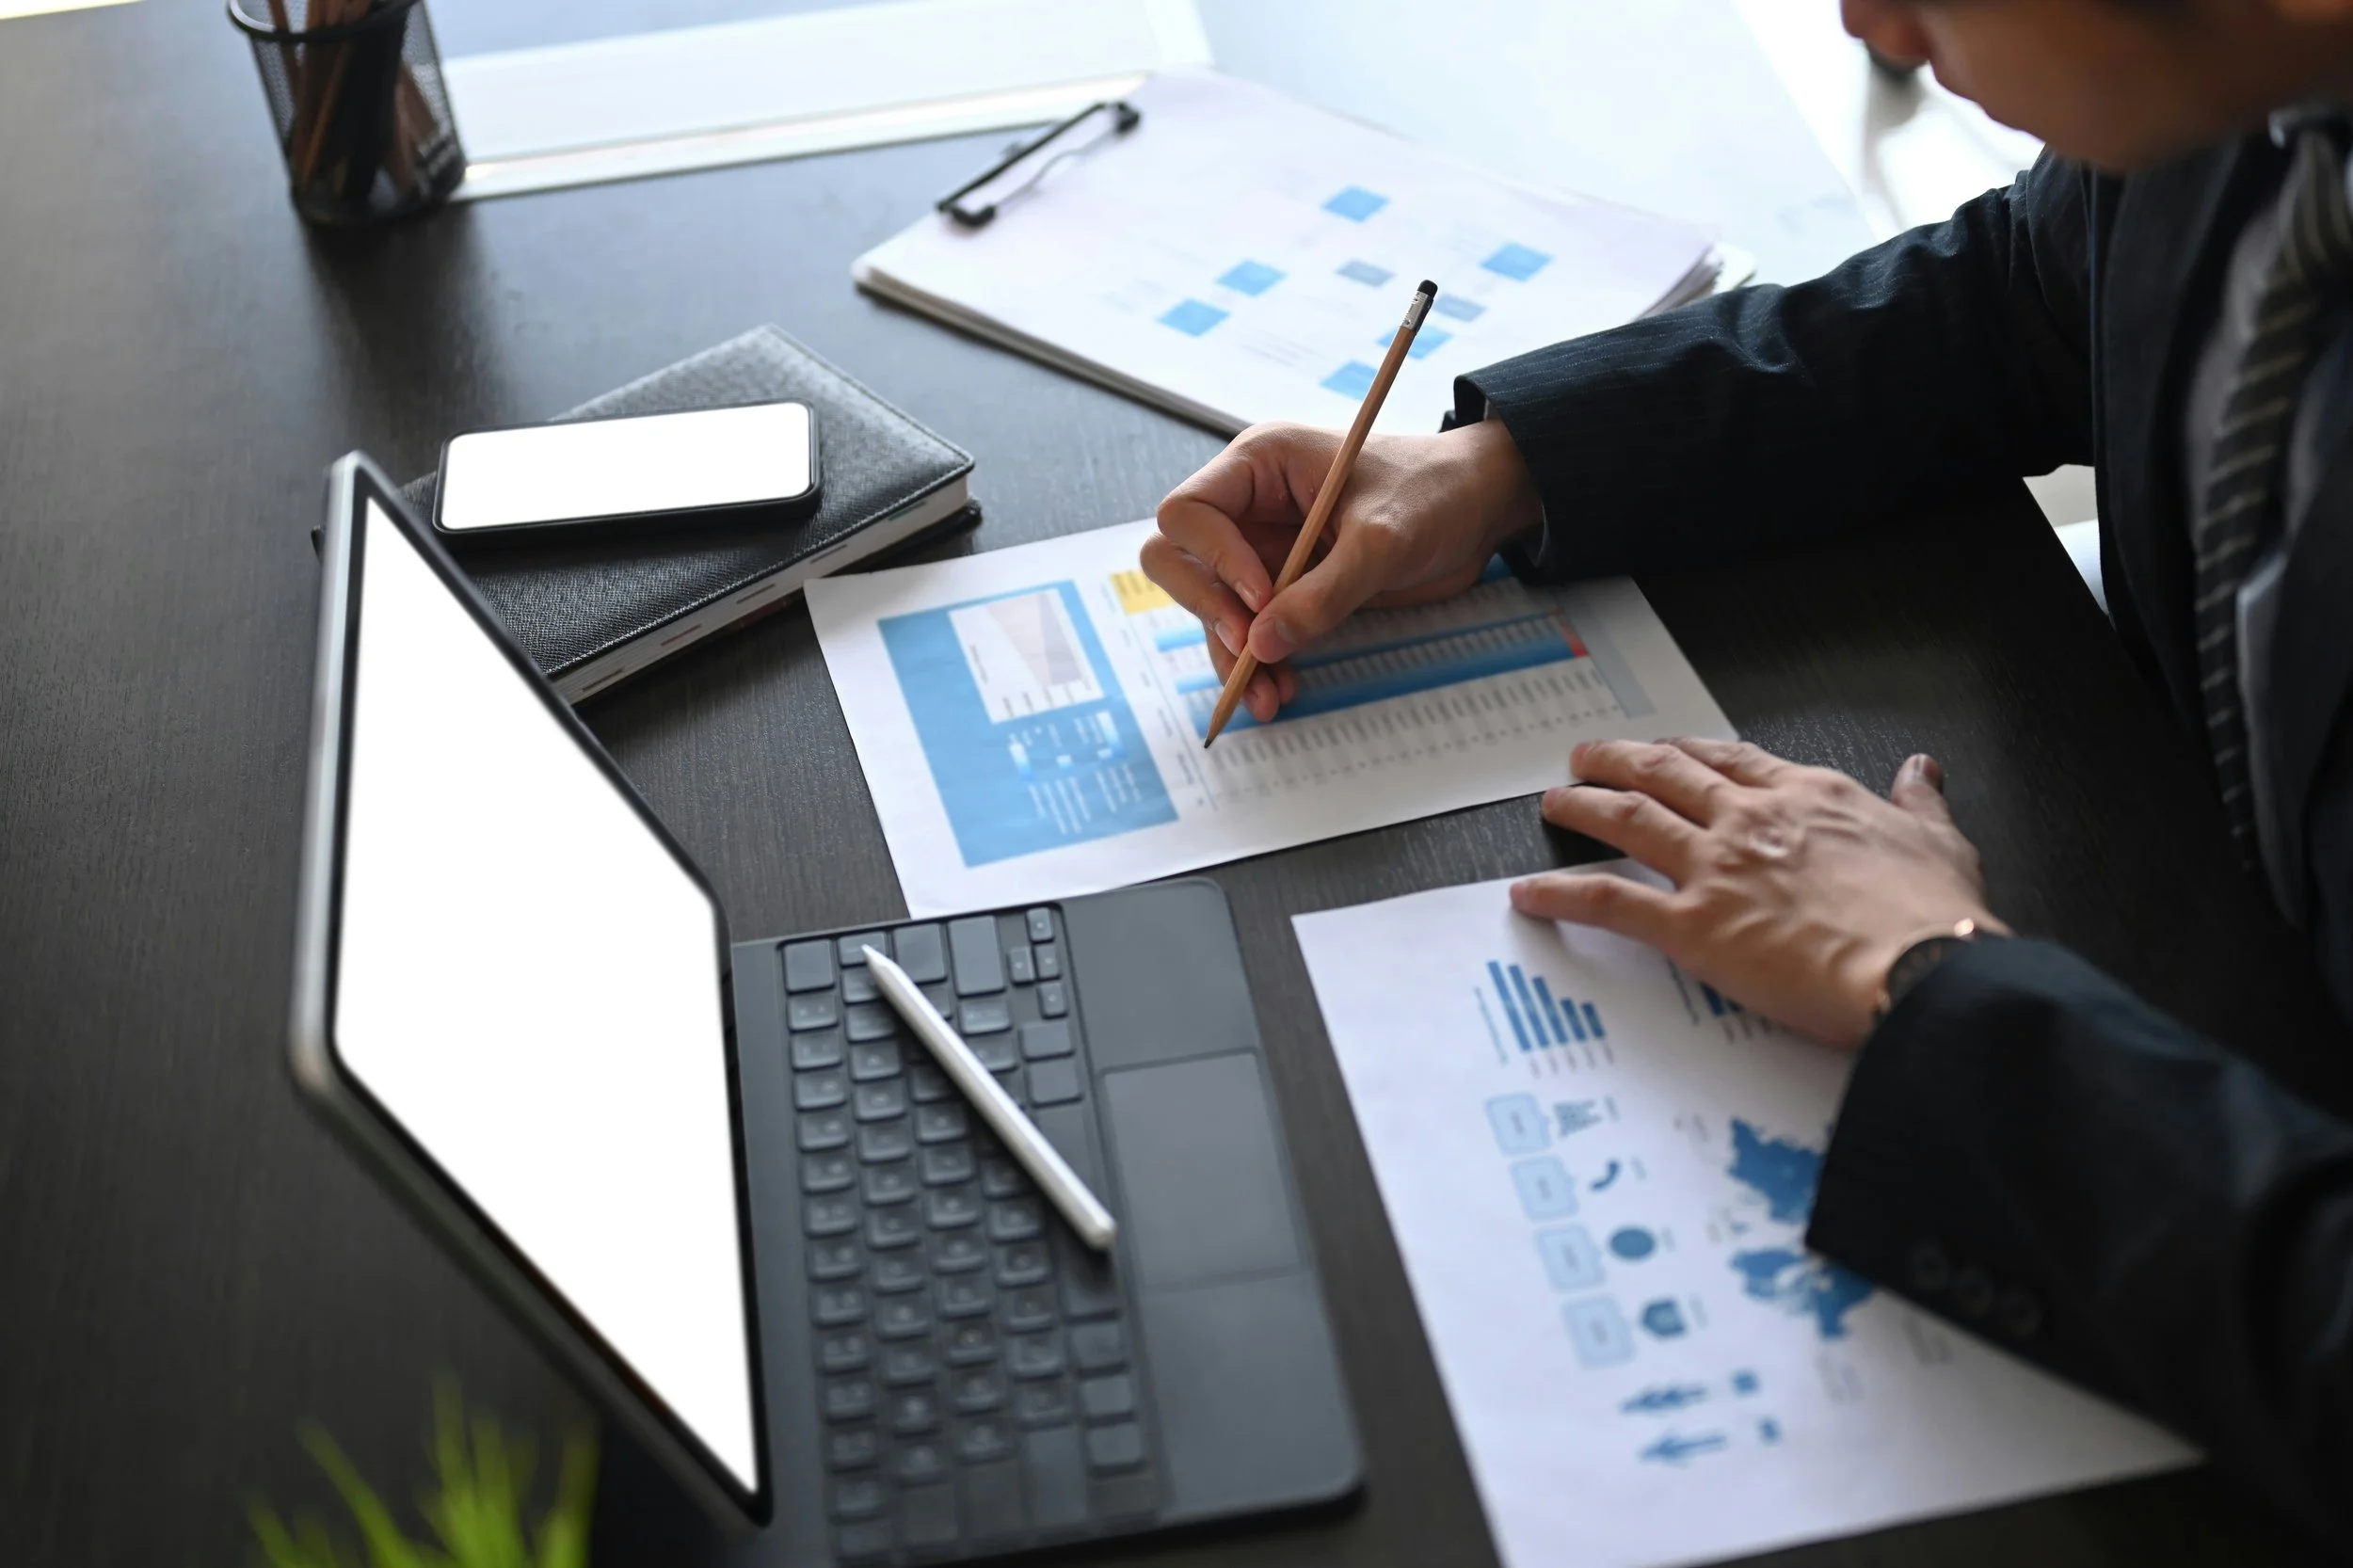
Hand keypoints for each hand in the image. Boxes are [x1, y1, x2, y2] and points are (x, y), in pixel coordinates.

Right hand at [1143, 418, 1541, 722]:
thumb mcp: (1383, 540)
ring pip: (1211, 606)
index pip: (1187, 514)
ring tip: (1265, 697)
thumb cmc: (1434, 492)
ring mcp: (1263, 547)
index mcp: (1260, 465)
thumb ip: (1324, 593)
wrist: (1480, 507)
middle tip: (1250, 649)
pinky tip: (1283, 689)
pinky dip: (1260, 662)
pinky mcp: (1286, 586)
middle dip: (1207, 610)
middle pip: (1178, 560)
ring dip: (1230, 654)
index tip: (1263, 599)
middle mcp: (1250, 505)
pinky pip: (1251, 630)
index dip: (1214, 562)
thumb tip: (1262, 646)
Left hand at [1509, 738, 2007, 1046]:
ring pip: (1627, 819)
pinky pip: (1608, 902)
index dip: (1690, 751)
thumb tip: (1922, 771)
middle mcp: (1751, 821)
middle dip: (1620, 760)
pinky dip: (1562, 895)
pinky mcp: (1692, 926)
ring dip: (1581, 805)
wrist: (1925, 966)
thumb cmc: (1935, 917)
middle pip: (1666, 773)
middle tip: (1586, 758)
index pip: (1733, 761)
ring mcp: (1715, 869)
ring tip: (1553, 802)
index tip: (1667, 748)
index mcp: (1809, 798)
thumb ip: (1920, 802)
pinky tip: (1530, 894)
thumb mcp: (1941, 842)